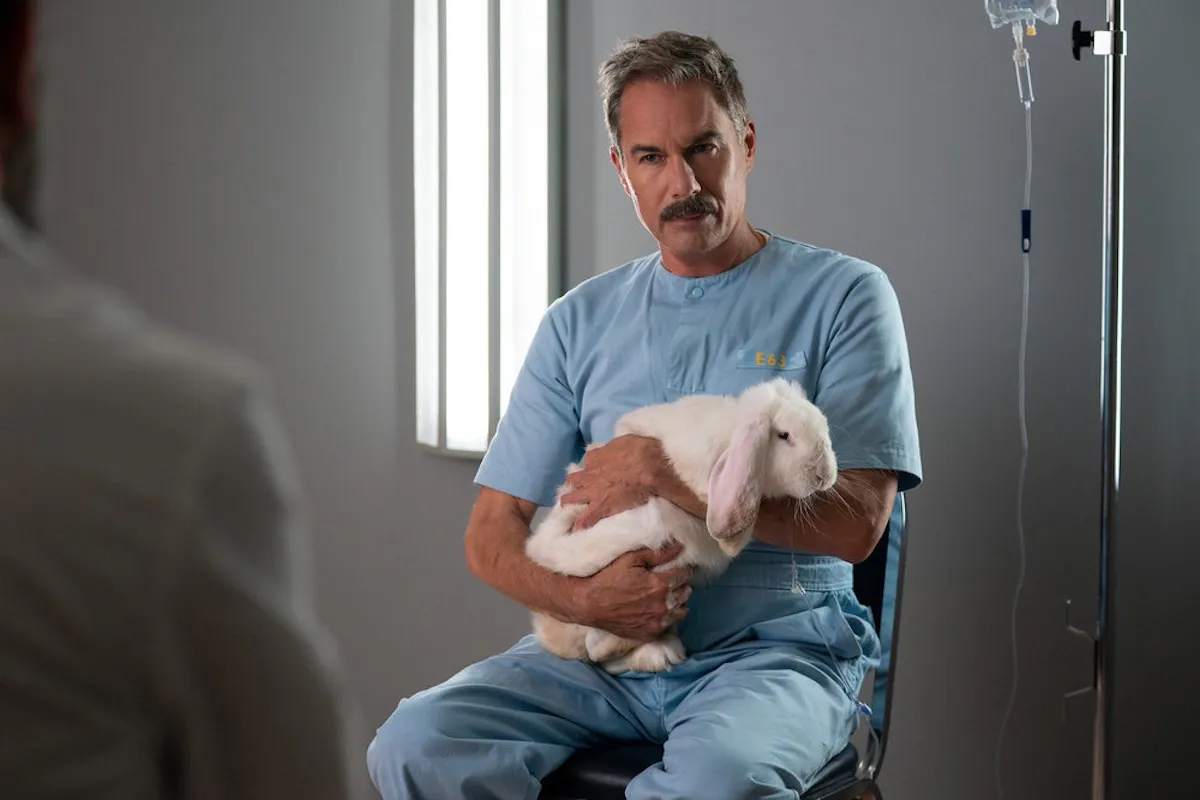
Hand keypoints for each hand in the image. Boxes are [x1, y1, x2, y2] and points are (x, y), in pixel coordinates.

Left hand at [561, 435, 669, 530]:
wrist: (648, 467)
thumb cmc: (642, 450)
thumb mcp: (625, 441)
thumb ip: (616, 448)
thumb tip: (618, 450)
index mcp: (595, 457)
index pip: (588, 462)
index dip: (590, 469)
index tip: (595, 473)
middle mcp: (589, 473)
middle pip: (572, 480)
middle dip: (573, 485)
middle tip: (577, 491)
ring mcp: (592, 491)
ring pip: (571, 498)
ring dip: (570, 503)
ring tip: (570, 510)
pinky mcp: (599, 507)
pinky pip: (584, 519)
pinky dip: (581, 524)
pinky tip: (577, 530)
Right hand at [569, 543, 693, 641]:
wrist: (590, 604)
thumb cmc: (608, 578)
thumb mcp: (631, 559)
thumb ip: (658, 554)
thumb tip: (680, 547)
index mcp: (660, 585)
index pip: (685, 574)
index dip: (682, 569)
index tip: (677, 568)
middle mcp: (663, 606)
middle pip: (686, 593)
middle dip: (681, 584)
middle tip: (670, 580)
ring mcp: (657, 623)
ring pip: (682, 611)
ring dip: (677, 602)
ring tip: (666, 596)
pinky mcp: (650, 634)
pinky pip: (669, 625)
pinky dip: (666, 617)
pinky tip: (656, 610)